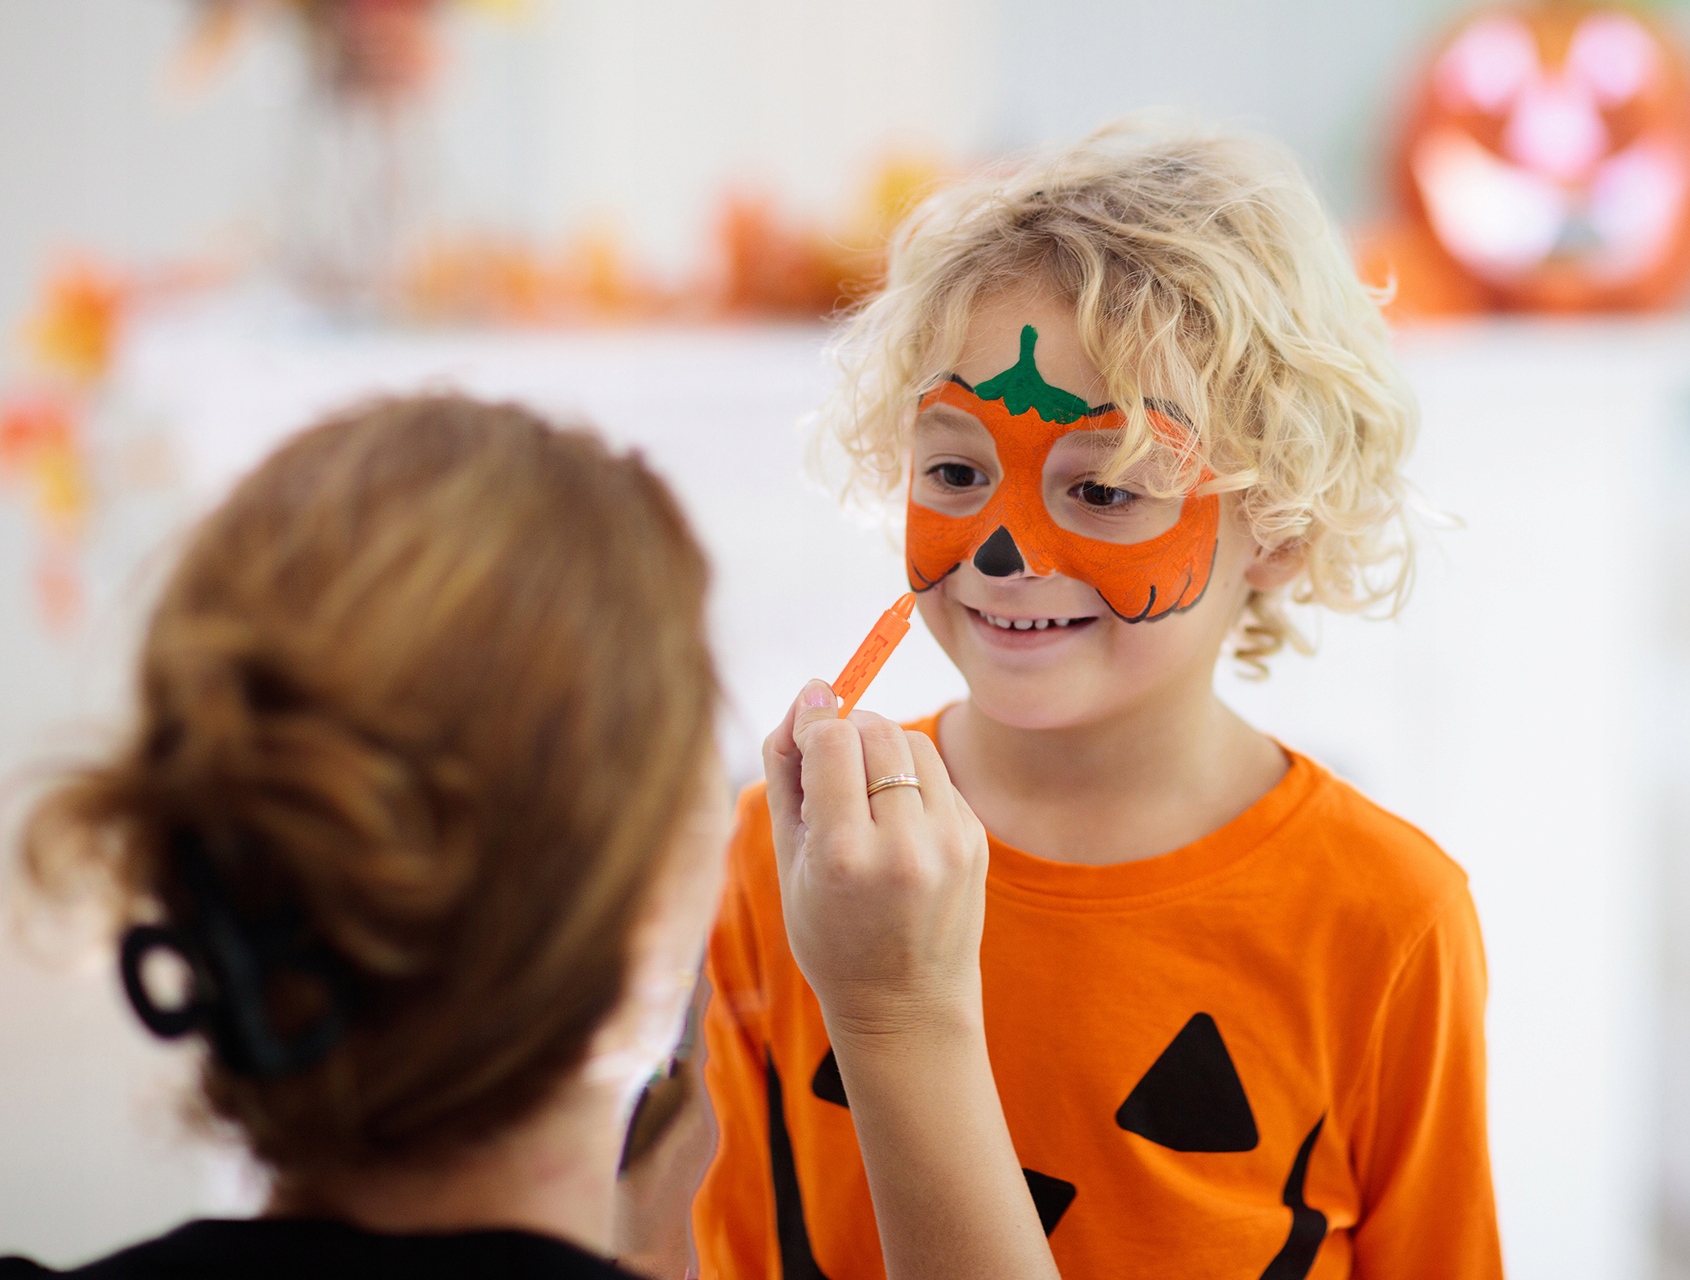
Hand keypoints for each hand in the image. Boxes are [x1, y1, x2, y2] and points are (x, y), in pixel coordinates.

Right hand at [762, 683, 1057, 1279]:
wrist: (905, 1008)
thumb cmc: (830, 933)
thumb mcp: (790, 862)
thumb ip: (788, 772)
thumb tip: (810, 691)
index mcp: (844, 856)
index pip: (835, 739)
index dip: (815, 722)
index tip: (806, 728)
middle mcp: (903, 847)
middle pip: (878, 731)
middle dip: (850, 731)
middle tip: (831, 758)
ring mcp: (948, 845)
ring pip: (915, 744)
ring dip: (884, 749)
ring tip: (863, 790)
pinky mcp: (976, 842)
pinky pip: (939, 778)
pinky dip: (912, 782)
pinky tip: (896, 823)